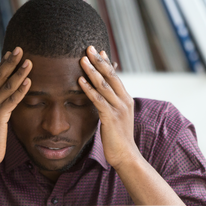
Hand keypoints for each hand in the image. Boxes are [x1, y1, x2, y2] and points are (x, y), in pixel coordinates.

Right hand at [0, 47, 31, 169]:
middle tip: (20, 49)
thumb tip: (5, 96)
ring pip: (7, 86)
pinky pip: (11, 100)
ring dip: (19, 72)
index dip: (4, 64)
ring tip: (29, 61)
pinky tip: (29, 82)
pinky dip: (20, 90)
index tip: (11, 52)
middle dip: (10, 62)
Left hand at [77, 45, 140, 169]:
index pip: (116, 77)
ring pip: (104, 85)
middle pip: (111, 76)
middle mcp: (124, 101)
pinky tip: (80, 81)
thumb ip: (112, 105)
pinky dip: (88, 89)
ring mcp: (118, 109)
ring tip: (82, 60)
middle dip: (99, 61)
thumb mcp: (117, 118)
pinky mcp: (110, 118)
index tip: (99, 51)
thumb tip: (104, 97)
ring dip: (92, 71)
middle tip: (89, 48)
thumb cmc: (118, 139)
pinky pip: (98, 100)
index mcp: (126, 100)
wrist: (126, 157)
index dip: (107, 63)